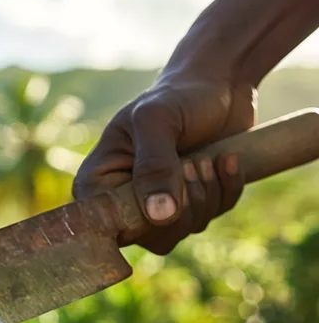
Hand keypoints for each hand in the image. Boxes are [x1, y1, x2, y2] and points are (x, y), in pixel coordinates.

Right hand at [72, 72, 254, 254]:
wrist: (216, 85)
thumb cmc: (177, 97)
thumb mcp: (158, 121)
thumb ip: (155, 167)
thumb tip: (160, 217)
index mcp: (97, 183)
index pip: (109, 226)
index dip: (143, 218)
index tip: (172, 186)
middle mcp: (121, 200)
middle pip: (152, 236)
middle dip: (184, 203)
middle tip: (193, 163)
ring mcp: (156, 206)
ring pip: (183, 230)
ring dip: (207, 194)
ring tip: (207, 157)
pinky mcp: (189, 206)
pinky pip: (210, 219)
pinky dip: (226, 190)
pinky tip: (226, 160)